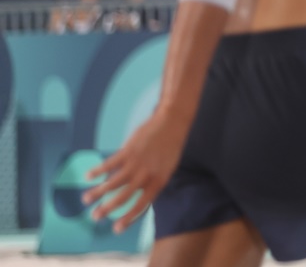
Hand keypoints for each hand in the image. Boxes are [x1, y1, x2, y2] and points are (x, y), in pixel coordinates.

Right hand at [82, 111, 188, 232]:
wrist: (172, 123)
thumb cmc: (170, 147)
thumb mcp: (167, 168)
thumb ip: (153, 182)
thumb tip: (138, 194)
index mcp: (159, 181)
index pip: (142, 205)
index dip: (128, 218)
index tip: (116, 229)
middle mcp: (146, 175)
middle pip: (124, 196)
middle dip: (107, 208)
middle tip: (95, 217)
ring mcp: (136, 163)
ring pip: (113, 182)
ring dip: (98, 192)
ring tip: (85, 199)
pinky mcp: (128, 151)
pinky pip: (110, 163)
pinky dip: (98, 170)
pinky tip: (88, 176)